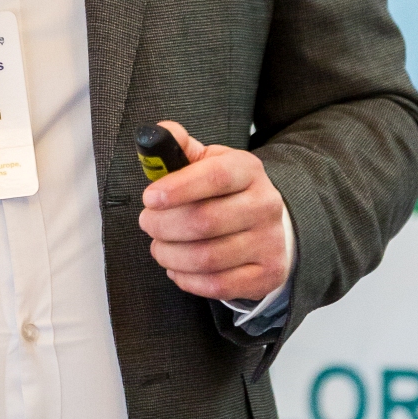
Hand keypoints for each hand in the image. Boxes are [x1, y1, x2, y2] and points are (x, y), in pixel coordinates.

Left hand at [138, 121, 288, 302]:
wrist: (269, 223)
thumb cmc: (226, 191)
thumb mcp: (208, 161)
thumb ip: (179, 146)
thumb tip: (157, 133)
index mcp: (247, 170)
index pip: (214, 177)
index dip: (177, 188)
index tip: (149, 197)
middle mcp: (264, 204)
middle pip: (205, 222)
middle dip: (163, 226)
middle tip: (148, 223)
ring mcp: (269, 242)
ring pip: (207, 257)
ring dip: (170, 255)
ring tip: (159, 247)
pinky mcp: (267, 274)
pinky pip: (218, 285)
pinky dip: (187, 279)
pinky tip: (177, 268)